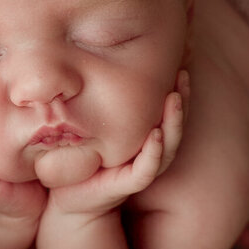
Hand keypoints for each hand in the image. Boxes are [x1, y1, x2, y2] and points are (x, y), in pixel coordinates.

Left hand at [48, 71, 186, 217]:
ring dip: (173, 123)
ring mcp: (139, 168)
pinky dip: (154, 152)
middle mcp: (147, 151)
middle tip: (183, 75)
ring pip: (167, 145)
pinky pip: (146, 169)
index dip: (176, 89)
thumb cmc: (79, 150)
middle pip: (173, 125)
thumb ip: (99, 95)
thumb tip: (96, 56)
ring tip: (174, 99)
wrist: (65, 192)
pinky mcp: (126, 184)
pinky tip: (157, 134)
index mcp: (143, 136)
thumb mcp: (89, 119)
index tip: (180, 62)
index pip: (165, 110)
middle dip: (181, 101)